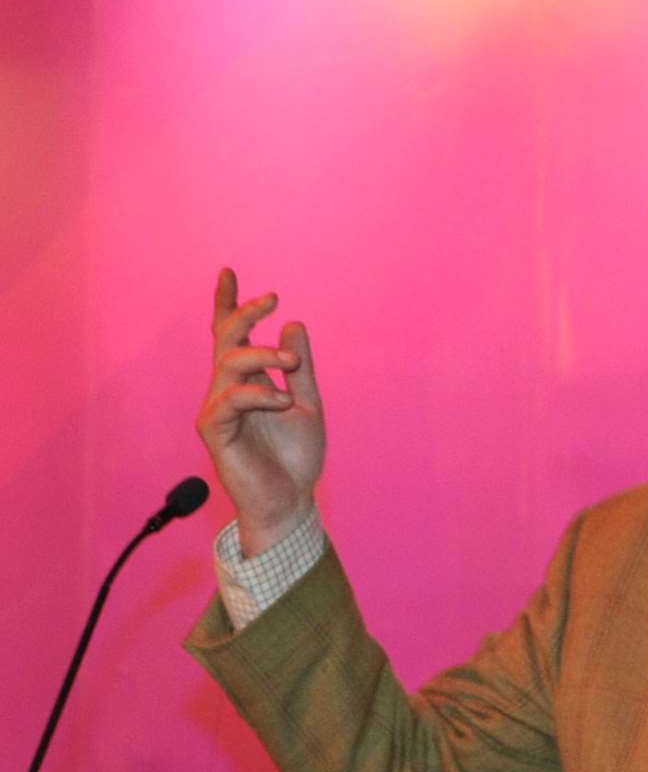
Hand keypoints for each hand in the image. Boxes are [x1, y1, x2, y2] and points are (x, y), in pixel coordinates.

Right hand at [195, 268, 325, 556]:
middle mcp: (228, 389)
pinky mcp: (214, 430)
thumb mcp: (309, 404)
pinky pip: (230, 399)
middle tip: (272, 299)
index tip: (229, 272)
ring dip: (263, 354)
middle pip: (227, 339)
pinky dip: (259, 393)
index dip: (229, 304)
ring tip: (292, 362)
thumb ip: (301, 369)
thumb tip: (295, 324)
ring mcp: (218, 408)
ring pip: (229, 363)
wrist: (291, 499)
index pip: (231, 336)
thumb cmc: (297, 457)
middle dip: (245, 313)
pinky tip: (283, 399)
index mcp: (249, 380)